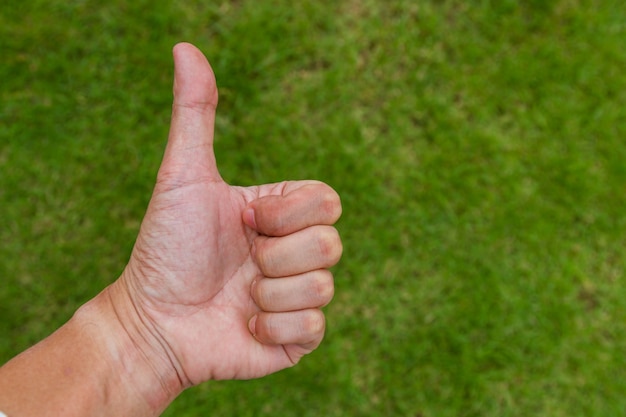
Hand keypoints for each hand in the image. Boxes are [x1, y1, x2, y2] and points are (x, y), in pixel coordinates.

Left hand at [110, 43, 342, 388]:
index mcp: (283, 215)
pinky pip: (312, 328)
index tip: (244, 221)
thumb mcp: (183, 177)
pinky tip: (244, 325)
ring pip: (322, 286)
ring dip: (267, 294)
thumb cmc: (165, 249)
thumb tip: (185, 47)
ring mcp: (300, 296)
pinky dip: (271, 329)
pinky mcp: (298, 339)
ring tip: (238, 297)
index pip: (327, 201)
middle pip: (331, 244)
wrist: (152, 321)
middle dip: (274, 256)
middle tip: (240, 264)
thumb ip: (196, 114)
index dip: (285, 213)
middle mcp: (297, 252)